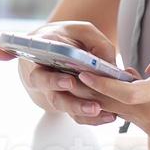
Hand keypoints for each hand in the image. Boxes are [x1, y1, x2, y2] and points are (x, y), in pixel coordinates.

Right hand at [0, 21, 123, 125]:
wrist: (53, 50)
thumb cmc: (65, 39)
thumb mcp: (80, 31)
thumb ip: (95, 42)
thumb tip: (108, 62)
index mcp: (41, 60)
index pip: (41, 73)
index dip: (53, 81)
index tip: (70, 82)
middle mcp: (44, 79)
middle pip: (53, 97)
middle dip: (73, 103)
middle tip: (93, 105)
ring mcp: (54, 92)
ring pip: (66, 108)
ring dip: (84, 112)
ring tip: (101, 111)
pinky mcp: (67, 102)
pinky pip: (76, 115)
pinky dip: (92, 118)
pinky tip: (108, 116)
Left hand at [77, 45, 149, 149]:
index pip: (121, 90)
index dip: (99, 82)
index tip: (82, 72)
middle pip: (109, 102)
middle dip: (86, 90)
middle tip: (66, 76)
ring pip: (118, 110)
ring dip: (101, 97)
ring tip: (85, 81)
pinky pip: (131, 117)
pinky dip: (119, 105)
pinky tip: (116, 94)